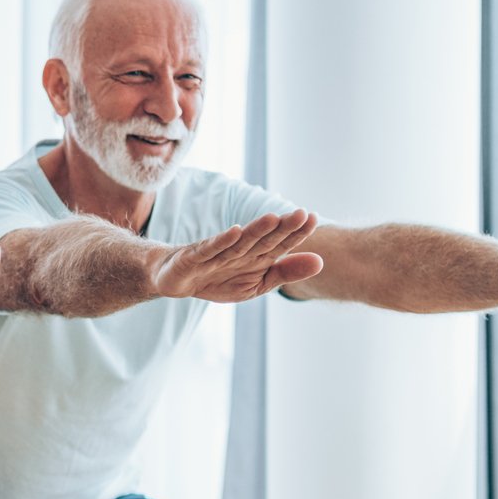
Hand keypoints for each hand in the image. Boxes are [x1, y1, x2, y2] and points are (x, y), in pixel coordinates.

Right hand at [152, 210, 322, 303]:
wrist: (176, 280)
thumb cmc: (218, 279)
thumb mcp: (256, 284)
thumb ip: (286, 272)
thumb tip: (321, 261)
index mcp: (256, 257)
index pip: (280, 243)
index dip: (296, 233)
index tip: (313, 219)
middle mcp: (239, 251)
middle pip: (263, 239)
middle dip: (281, 228)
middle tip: (301, 214)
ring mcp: (216, 253)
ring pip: (240, 242)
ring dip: (255, 230)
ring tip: (273, 218)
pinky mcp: (194, 257)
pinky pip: (210, 250)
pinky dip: (222, 241)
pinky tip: (235, 232)